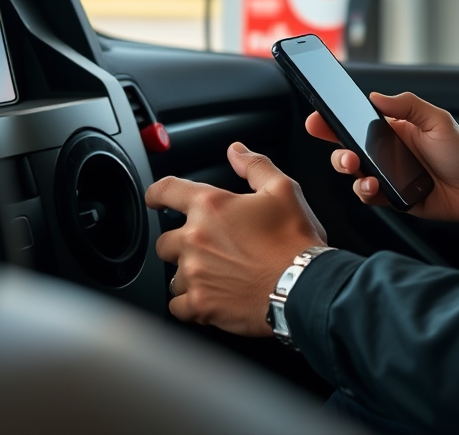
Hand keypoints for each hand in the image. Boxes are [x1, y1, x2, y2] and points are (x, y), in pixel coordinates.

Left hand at [145, 142, 326, 336]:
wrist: (303, 285)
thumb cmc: (294, 239)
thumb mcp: (283, 190)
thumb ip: (255, 166)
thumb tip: (236, 152)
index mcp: (211, 206)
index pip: (166, 191)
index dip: (156, 193)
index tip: (155, 199)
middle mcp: (195, 239)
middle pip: (164, 241)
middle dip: (182, 243)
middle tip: (209, 247)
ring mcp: (195, 274)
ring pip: (173, 275)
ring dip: (189, 273)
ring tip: (217, 274)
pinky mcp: (200, 305)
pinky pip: (177, 305)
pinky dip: (190, 302)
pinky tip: (211, 296)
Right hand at [306, 91, 458, 223]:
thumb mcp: (437, 120)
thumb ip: (408, 106)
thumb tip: (376, 96)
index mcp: (392, 129)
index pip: (356, 121)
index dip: (333, 120)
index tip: (317, 117)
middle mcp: (385, 151)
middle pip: (346, 148)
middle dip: (335, 149)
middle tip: (343, 153)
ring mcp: (386, 175)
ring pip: (353, 173)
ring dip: (349, 172)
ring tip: (358, 170)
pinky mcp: (391, 197)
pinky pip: (368, 195)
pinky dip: (365, 192)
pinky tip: (374, 187)